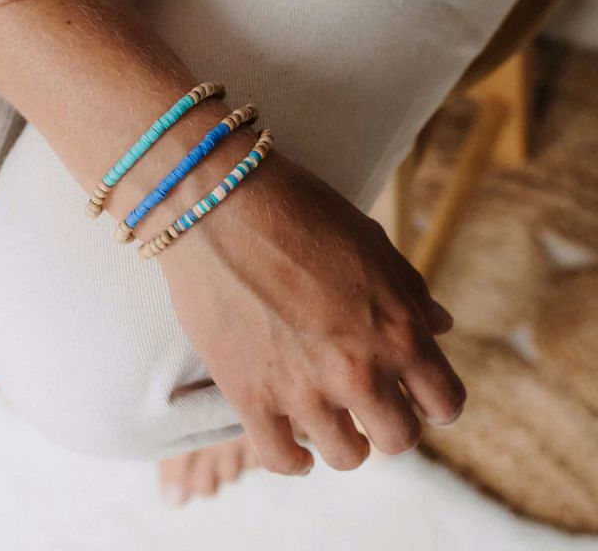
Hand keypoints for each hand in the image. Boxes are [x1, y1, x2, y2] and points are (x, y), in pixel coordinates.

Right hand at [160, 149, 464, 474]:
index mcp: (398, 329)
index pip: (445, 403)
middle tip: (370, 404)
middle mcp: (359, 370)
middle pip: (399, 440)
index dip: (436, 401)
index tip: (419, 396)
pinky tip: (296, 443)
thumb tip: (440, 326)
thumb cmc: (299, 210)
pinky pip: (281, 459)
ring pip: (346, 456)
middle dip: (391, 422)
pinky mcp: (249, 397)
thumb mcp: (370, 240)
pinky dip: (294, 459)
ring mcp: (303, 389)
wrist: (218, 204)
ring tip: (330, 418)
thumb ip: (409, 290)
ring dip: (345, 440)